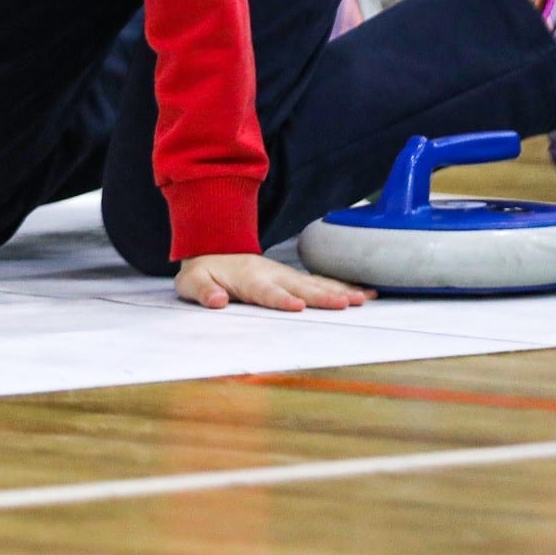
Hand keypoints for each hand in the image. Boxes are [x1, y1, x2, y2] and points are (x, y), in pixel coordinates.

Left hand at [175, 252, 371, 311]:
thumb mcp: (191, 282)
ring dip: (339, 291)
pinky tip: (364, 294)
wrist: (212, 249)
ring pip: (316, 284)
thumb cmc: (203, 272)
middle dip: (322, 296)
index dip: (281, 299)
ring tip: (363, 299)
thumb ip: (203, 291)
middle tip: (345, 304)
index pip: (267, 292)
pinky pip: (321, 282)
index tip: (297, 306)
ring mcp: (285, 275)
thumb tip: (216, 301)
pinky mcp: (293, 278)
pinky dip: (342, 287)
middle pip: (300, 287)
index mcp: (248, 279)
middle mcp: (272, 275)